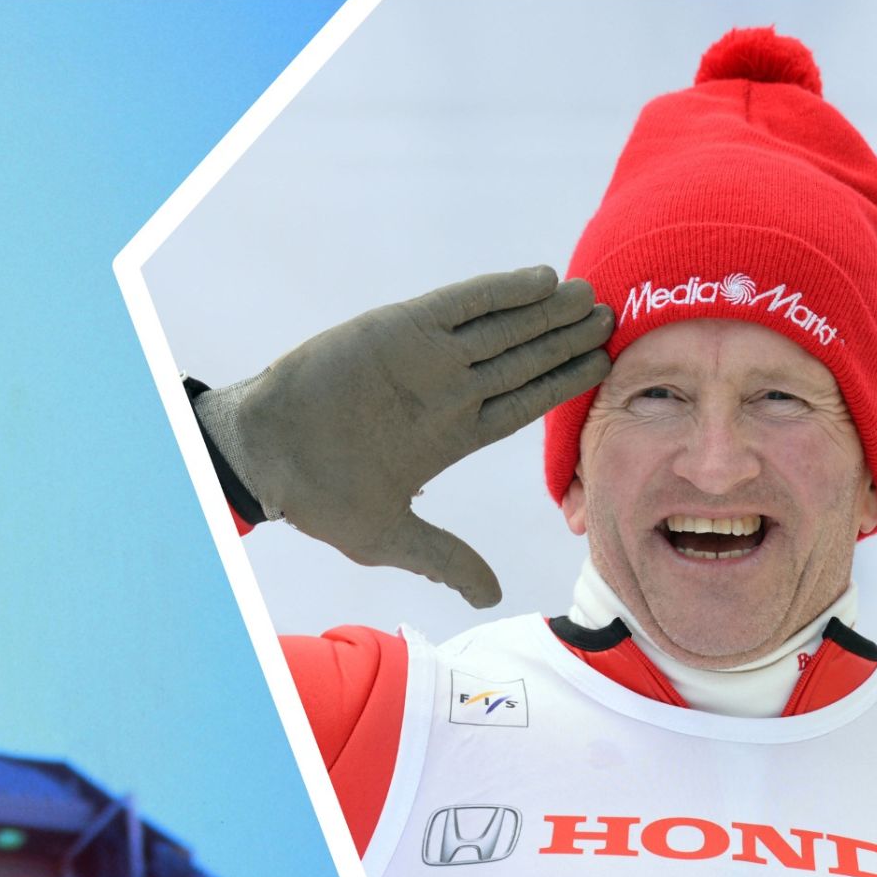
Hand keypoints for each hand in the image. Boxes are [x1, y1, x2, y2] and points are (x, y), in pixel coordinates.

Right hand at [193, 266, 612, 606]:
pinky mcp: (401, 328)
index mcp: (453, 434)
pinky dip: (500, 291)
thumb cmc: (319, 495)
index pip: (525, 403)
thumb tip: (489, 597)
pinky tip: (541, 280)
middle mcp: (448, 391)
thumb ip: (444, 559)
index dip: (564, 382)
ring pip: (502, 328)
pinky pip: (461, 305)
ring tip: (589, 295)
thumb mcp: (389, 537)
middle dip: (566, 338)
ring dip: (545, 311)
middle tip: (611, 315)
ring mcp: (428, 357)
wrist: (266, 453)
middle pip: (523, 359)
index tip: (603, 365)